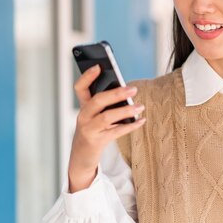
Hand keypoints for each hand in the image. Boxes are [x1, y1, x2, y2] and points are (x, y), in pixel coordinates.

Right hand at [68, 64, 145, 191]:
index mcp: (83, 106)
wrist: (82, 155)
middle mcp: (83, 116)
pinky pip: (116, 132)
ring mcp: (89, 129)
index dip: (87, 76)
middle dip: (115, 93)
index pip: (80, 88)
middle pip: (97, 101)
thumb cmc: (94, 129)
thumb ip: (106, 103)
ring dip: (125, 111)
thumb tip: (127, 92)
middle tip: (133, 89)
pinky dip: (130, 126)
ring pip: (107, 117)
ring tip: (140, 106)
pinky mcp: (97, 141)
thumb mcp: (95, 115)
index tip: (99, 66)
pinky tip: (142, 120)